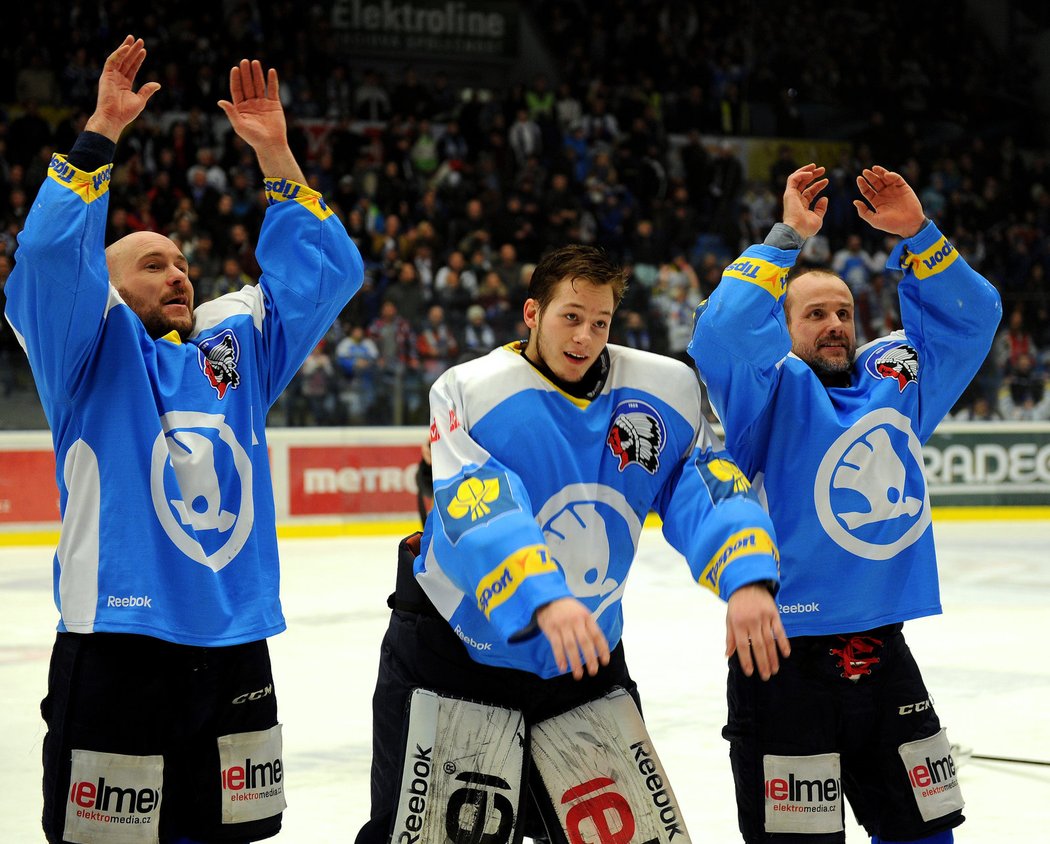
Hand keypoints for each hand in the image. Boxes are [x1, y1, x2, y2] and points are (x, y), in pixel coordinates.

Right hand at [84, 36, 160, 142]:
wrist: (114, 118)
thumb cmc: (125, 113)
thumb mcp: (140, 100)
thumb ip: (147, 90)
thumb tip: (158, 84)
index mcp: (124, 84)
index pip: (132, 68)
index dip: (138, 59)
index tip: (144, 51)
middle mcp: (117, 78)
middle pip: (126, 61)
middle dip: (133, 50)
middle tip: (140, 40)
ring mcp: (111, 76)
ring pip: (119, 58)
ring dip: (126, 48)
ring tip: (133, 39)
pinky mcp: (106, 75)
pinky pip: (112, 61)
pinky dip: (118, 53)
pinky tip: (126, 47)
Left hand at [218, 60, 303, 181]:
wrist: (271, 145)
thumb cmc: (254, 138)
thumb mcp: (239, 125)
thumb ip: (231, 112)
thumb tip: (220, 101)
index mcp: (241, 108)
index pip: (237, 90)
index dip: (236, 79)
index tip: (235, 68)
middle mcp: (251, 104)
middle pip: (248, 85)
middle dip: (246, 73)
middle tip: (245, 61)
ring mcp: (263, 103)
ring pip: (259, 85)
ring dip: (257, 74)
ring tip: (255, 62)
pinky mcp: (274, 105)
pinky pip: (273, 90)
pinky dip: (273, 81)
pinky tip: (271, 71)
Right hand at [536, 597, 610, 679]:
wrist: (548, 597)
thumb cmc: (568, 608)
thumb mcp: (582, 612)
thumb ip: (589, 627)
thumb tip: (599, 647)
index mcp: (586, 617)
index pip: (597, 635)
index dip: (602, 649)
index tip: (605, 661)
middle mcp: (575, 620)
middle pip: (585, 642)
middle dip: (590, 658)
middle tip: (593, 671)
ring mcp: (562, 625)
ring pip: (570, 646)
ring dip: (575, 662)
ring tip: (578, 675)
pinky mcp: (551, 629)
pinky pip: (556, 645)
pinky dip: (560, 658)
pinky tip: (563, 668)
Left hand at [726, 583, 789, 680]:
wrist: (748, 585)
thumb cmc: (737, 605)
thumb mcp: (729, 620)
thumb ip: (730, 638)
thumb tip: (728, 655)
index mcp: (738, 624)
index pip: (743, 646)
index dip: (746, 660)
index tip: (750, 673)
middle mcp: (751, 621)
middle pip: (758, 646)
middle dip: (762, 663)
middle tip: (766, 676)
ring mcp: (763, 617)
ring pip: (770, 641)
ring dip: (773, 657)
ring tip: (775, 670)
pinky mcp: (774, 614)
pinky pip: (780, 630)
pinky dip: (783, 642)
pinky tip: (786, 654)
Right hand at [781, 164, 828, 238]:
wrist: (797, 230)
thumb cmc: (806, 228)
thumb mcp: (818, 218)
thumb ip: (821, 208)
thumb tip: (824, 198)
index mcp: (802, 205)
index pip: (810, 191)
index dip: (818, 185)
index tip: (826, 181)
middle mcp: (796, 199)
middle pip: (803, 183)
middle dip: (813, 175)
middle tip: (823, 169)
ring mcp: (791, 196)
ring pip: (796, 178)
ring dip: (805, 170)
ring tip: (815, 166)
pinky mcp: (789, 193)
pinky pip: (793, 179)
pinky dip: (801, 174)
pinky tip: (810, 173)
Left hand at [853, 165, 925, 236]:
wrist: (909, 225)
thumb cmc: (892, 224)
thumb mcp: (874, 220)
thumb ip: (864, 212)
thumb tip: (855, 201)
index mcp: (877, 202)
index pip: (867, 191)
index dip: (863, 185)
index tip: (859, 179)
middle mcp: (884, 194)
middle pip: (875, 183)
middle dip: (870, 176)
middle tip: (865, 172)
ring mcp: (894, 190)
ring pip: (885, 178)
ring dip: (880, 172)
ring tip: (874, 168)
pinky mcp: (903, 187)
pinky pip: (897, 179)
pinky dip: (892, 175)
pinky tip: (886, 175)